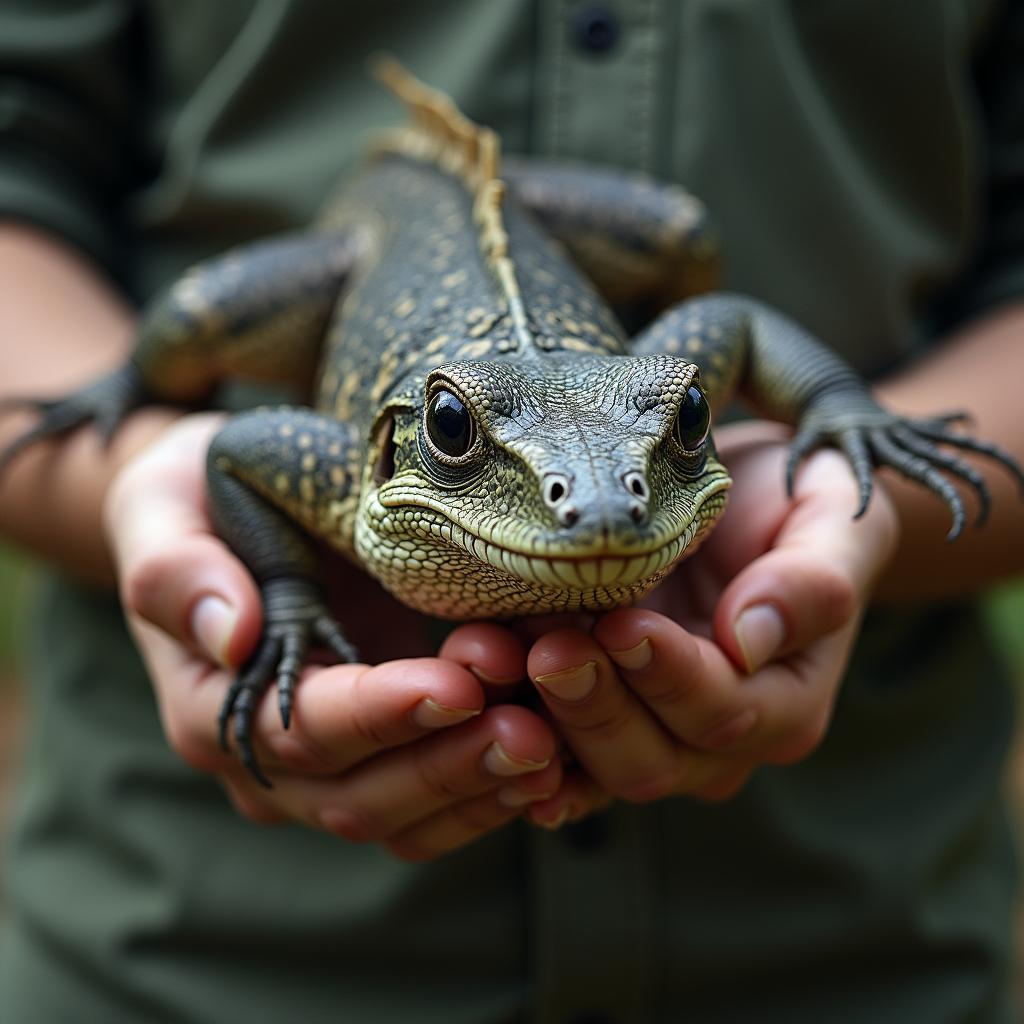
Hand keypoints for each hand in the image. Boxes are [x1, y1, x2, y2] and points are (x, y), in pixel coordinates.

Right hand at [103, 414, 560, 859]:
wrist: (223, 518)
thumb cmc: (192, 506)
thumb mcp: (163, 513)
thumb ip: (180, 573)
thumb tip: (231, 634)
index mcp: (213, 707)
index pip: (299, 732)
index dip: (379, 715)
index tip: (456, 682)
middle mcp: (268, 760)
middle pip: (359, 796)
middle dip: (448, 764)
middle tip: (532, 728)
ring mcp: (326, 770)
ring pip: (404, 818)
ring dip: (480, 788)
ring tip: (555, 746)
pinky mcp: (379, 757)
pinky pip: (433, 807)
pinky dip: (491, 793)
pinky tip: (554, 763)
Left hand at [440, 421, 899, 826]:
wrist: (756, 501)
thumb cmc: (802, 506)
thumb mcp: (835, 523)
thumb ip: (811, 583)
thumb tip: (753, 637)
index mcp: (785, 701)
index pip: (725, 713)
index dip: (671, 677)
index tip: (623, 624)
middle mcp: (717, 737)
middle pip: (651, 760)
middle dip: (595, 707)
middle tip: (551, 647)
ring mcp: (654, 734)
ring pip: (591, 765)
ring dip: (540, 722)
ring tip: (495, 657)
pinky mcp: (600, 713)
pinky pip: (554, 749)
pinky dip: (515, 734)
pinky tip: (478, 699)